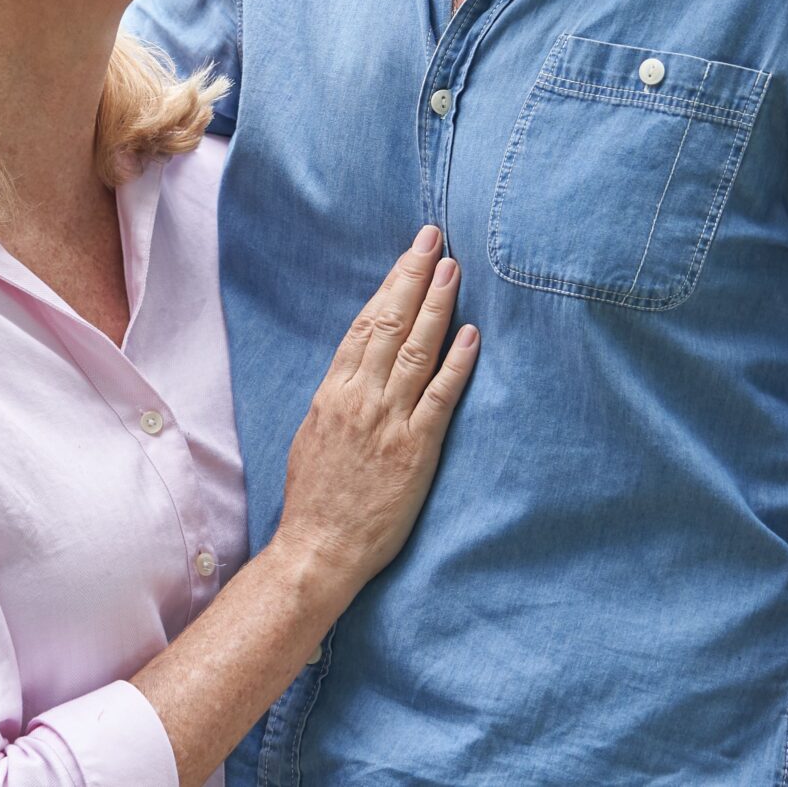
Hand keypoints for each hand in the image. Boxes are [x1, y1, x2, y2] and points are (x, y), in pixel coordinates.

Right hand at [269, 226, 478, 602]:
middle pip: (388, 322)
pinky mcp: (414, 450)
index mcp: (333, 392)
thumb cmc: (316, 497)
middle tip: (434, 239)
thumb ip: (339, 397)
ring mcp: (387, 422)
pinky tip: (472, 335)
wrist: (318, 548)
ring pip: (414, 349)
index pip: (363, 324)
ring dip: (437, 306)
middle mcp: (359, 398)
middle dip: (413, 276)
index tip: (409, 256)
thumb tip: (358, 368)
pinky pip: (439, 398)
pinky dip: (456, 364)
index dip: (389, 285)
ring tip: (454, 269)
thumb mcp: (315, 434)